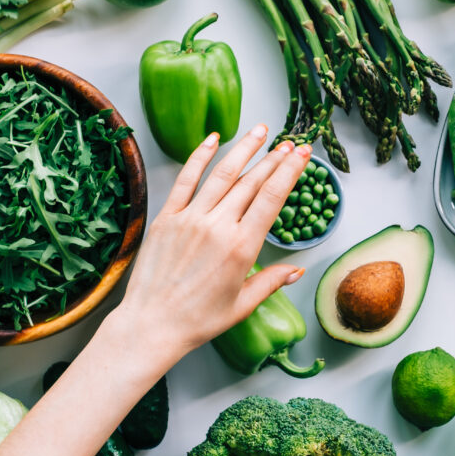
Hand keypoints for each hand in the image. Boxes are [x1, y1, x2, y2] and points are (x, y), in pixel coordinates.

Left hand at [103, 123, 310, 364]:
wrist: (152, 324)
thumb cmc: (198, 321)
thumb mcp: (243, 304)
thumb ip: (272, 281)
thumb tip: (297, 269)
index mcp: (242, 247)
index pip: (272, 198)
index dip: (289, 171)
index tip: (302, 154)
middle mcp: (218, 227)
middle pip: (252, 182)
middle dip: (274, 159)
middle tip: (290, 142)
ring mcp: (190, 219)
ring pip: (222, 174)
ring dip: (244, 149)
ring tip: (260, 130)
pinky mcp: (167, 218)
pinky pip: (185, 180)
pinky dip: (199, 157)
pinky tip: (213, 139)